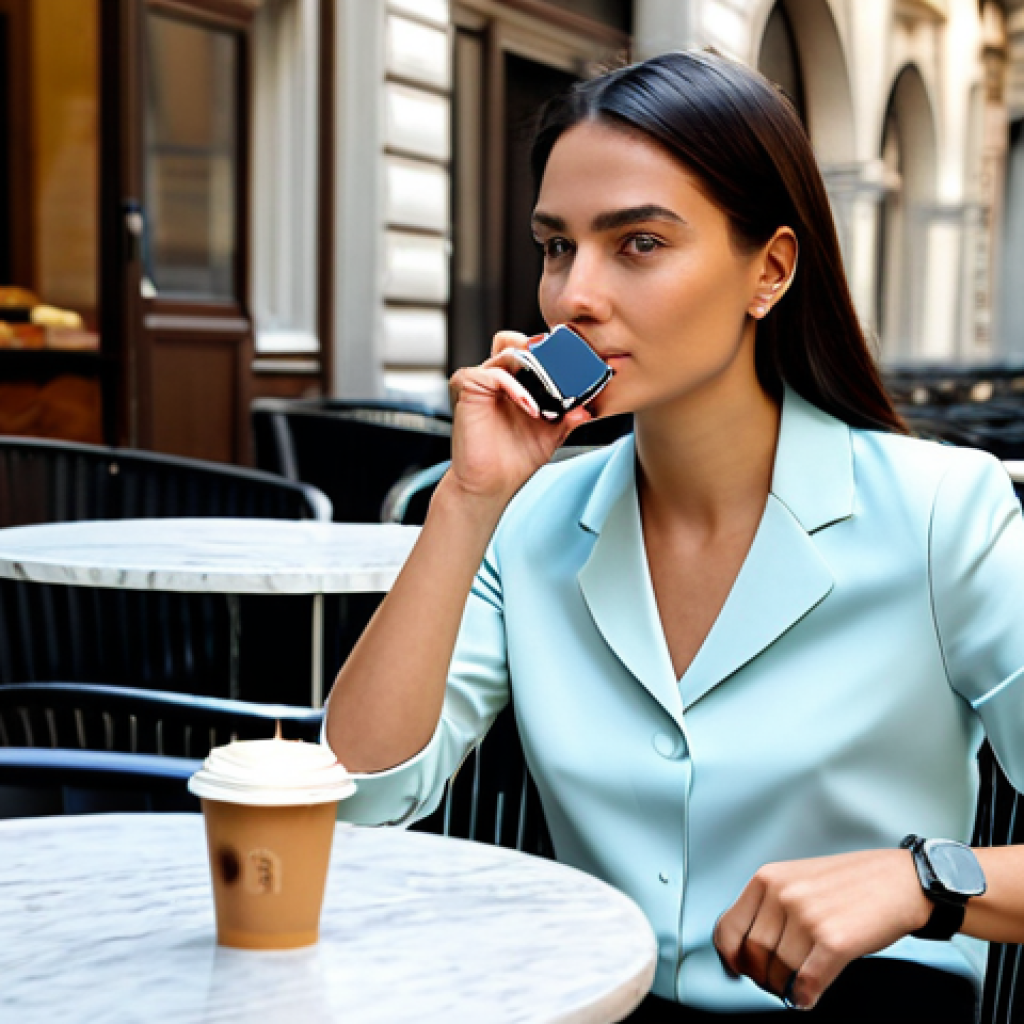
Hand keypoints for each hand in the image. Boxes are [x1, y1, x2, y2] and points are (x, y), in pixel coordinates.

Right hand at [446, 330, 591, 503]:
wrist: (493, 483)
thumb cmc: (517, 458)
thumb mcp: (554, 433)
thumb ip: (570, 417)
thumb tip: (588, 408)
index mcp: (519, 380)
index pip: (537, 351)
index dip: (558, 355)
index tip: (583, 366)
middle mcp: (500, 375)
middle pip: (523, 343)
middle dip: (549, 355)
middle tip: (570, 372)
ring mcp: (483, 379)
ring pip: (510, 352)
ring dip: (535, 370)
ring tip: (550, 397)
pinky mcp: (469, 387)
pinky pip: (494, 374)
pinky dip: (515, 387)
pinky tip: (530, 408)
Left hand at [713, 849, 932, 1009]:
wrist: (900, 880)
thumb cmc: (849, 883)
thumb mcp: (797, 879)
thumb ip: (770, 905)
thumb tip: (747, 948)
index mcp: (768, 878)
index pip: (728, 926)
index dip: (731, 956)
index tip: (738, 968)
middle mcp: (782, 894)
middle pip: (753, 953)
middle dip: (762, 977)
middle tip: (775, 983)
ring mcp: (807, 916)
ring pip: (779, 970)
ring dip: (785, 988)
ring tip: (795, 988)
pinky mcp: (834, 940)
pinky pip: (806, 981)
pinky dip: (803, 996)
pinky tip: (807, 996)